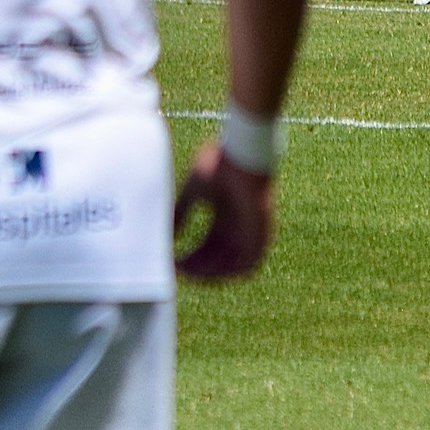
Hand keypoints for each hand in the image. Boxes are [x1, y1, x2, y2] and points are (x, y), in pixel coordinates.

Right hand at [174, 139, 274, 281]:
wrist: (242, 155)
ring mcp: (251, 233)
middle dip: (197, 267)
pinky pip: (248, 264)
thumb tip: (169, 231)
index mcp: (225, 216)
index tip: (173, 262)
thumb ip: (182, 210)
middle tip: (178, 272)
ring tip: (190, 275)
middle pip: (218, 258)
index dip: (191, 256)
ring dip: (211, 273)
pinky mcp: (260, 235)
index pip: (208, 245)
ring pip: (232, 264)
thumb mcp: (193, 189)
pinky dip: (229, 272)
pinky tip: (209, 273)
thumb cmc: (219, 165)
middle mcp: (238, 228)